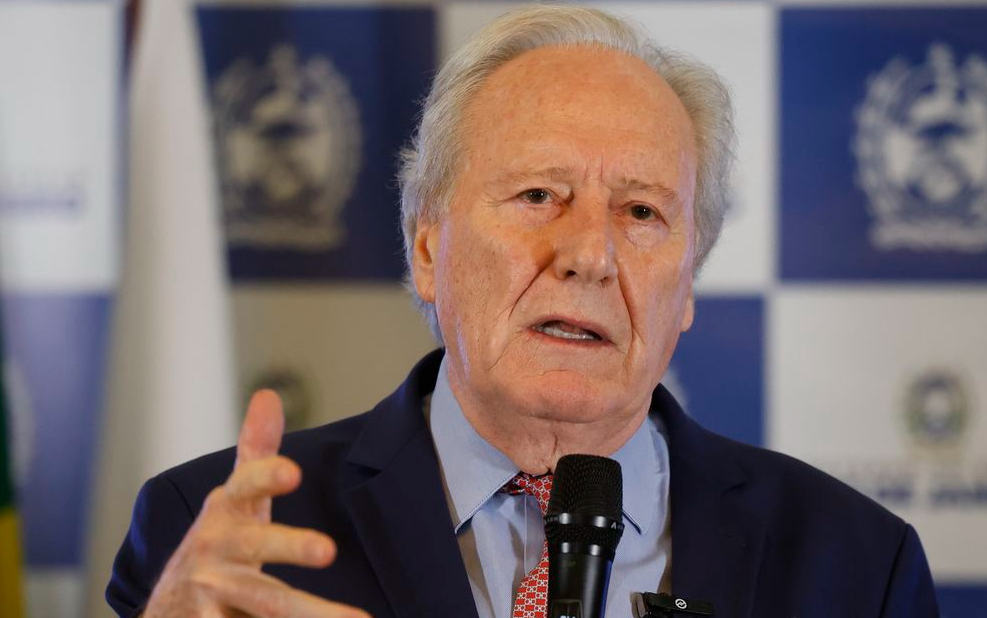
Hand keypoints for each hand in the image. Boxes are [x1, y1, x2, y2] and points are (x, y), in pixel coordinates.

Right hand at [143, 390, 370, 617]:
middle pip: (257, 548)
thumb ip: (255, 454)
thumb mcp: (234, 501)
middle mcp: (215, 550)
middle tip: (328, 550)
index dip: (265, 478)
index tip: (292, 471)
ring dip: (310, 613)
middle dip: (290, 546)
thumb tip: (268, 394)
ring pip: (266, 604)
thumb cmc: (218, 546)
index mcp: (225, 512)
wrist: (170, 609)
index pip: (245, 486)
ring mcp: (211, 594)